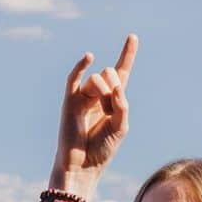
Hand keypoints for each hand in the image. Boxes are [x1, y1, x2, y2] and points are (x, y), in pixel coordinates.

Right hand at [51, 34, 137, 191]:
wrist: (83, 165)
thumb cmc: (102, 149)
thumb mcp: (121, 126)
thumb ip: (122, 104)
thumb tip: (115, 85)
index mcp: (113, 100)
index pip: (121, 72)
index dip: (127, 54)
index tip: (132, 37)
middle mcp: (97, 95)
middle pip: (110, 74)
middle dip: (114, 89)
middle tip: (110, 109)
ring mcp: (82, 96)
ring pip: (97, 79)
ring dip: (103, 93)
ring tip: (99, 112)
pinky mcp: (69, 101)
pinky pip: (74, 78)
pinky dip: (81, 66)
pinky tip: (89, 56)